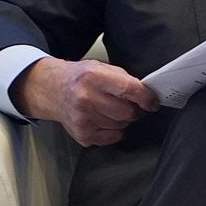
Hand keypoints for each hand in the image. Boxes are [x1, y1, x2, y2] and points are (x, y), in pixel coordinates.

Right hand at [13, 56, 160, 147]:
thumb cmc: (81, 78)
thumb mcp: (102, 68)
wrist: (53, 90)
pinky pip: (112, 137)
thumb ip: (124, 79)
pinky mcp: (82, 134)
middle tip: (127, 104)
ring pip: (121, 126)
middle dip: (133, 110)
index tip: (152, 102)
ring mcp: (83, 118)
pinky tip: (102, 119)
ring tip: (109, 109)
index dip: (146, 98)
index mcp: (94, 77)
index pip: (130, 90)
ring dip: (121, 120)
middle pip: (127, 112)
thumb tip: (146, 95)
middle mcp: (87, 98)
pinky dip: (113, 130)